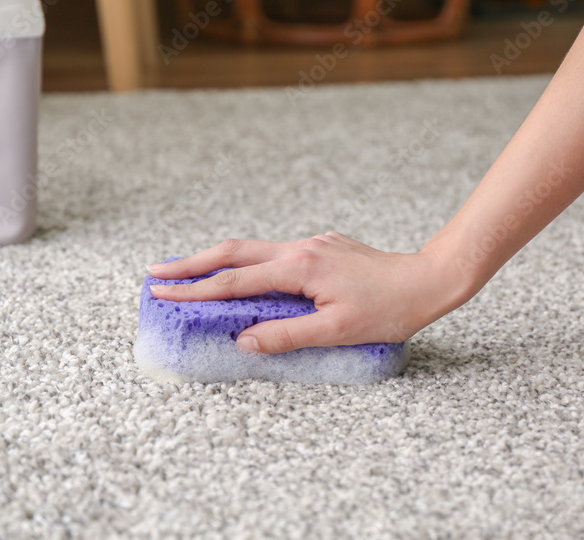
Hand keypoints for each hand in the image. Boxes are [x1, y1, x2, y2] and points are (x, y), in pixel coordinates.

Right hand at [147, 231, 475, 353]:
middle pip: (233, 252)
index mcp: (299, 268)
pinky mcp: (322, 246)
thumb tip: (244, 340)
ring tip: (187, 270)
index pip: (234, 281)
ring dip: (217, 260)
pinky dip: (246, 262)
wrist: (427, 279)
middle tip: (157, 272)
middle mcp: (300, 249)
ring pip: (252, 249)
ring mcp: (311, 244)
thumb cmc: (388, 309)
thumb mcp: (337, 331)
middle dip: (192, 263)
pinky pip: (273, 252)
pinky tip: (241, 273)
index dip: (195, 290)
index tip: (164, 293)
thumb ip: (286, 335)